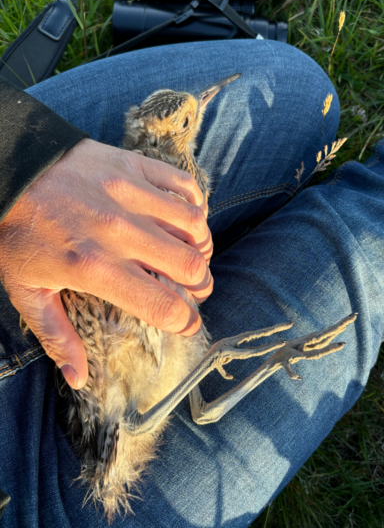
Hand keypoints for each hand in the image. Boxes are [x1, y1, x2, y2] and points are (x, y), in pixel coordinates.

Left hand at [0, 139, 212, 389]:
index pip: (163, 305)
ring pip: (194, 224)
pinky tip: (187, 216)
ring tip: (193, 253)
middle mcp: (121, 232)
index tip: (187, 324)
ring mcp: (130, 194)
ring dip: (201, 245)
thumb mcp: (26, 291)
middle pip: (191, 265)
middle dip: (201, 285)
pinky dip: (194, 204)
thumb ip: (57, 336)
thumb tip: (79, 379)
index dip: (186, 322)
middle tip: (195, 289)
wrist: (5, 168)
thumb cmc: (15, 232)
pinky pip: (183, 184)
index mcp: (95, 268)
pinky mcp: (133, 165)